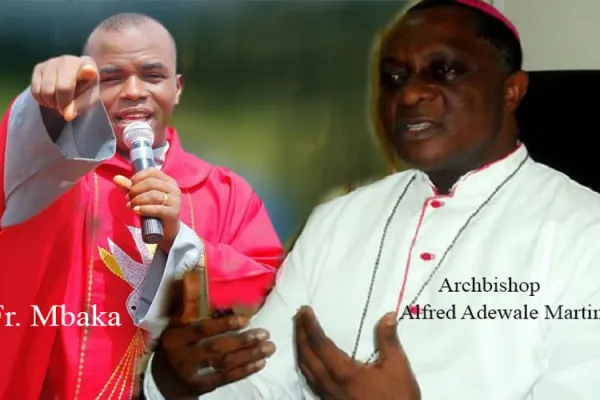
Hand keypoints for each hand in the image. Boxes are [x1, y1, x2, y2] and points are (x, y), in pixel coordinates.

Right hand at [30, 55, 98, 120]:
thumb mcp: (89, 99)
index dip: (87, 71)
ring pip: (46, 90)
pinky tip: (50, 98)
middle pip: (62, 87)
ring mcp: (51, 62)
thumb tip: (66, 115)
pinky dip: (42, 100)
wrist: (73, 79)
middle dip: (62, 103)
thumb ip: (80, 106)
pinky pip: (35, 90)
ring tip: (58, 101)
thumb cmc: (84, 89)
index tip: (91, 72)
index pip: (87, 69)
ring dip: (51, 102)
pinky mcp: (38, 67)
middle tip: (66, 107)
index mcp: (87, 65)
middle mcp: (68, 60)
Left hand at [114, 168, 180, 252]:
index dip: (138, 177)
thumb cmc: (153, 211)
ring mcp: (175, 201)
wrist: (166, 230)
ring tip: (130, 205)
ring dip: (138, 200)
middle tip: (127, 198)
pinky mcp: (174, 213)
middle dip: (135, 189)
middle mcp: (174, 189)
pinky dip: (144, 209)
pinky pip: (157, 208)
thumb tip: (116, 178)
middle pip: (151, 183)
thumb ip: (130, 187)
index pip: (152, 172)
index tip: (129, 186)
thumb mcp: (141, 197)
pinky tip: (137, 211)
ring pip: (154, 195)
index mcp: (168, 181)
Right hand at [151, 271, 275, 396]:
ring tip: (269, 347)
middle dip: (243, 341)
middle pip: (216, 348)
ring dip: (249, 356)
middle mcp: (182, 356)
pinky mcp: (200, 387)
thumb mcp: (176, 320)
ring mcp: (191, 374)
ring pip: (224, 364)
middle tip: (265, 334)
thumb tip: (194, 270)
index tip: (246, 319)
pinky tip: (260, 363)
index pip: (201, 330)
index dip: (223, 325)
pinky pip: (225, 379)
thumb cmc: (176, 341)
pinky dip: (244, 371)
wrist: (163, 379)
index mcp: (176, 337)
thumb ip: (188, 299)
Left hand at [295, 306, 419, 399]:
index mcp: (343, 373)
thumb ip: (388, 340)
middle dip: (300, 334)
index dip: (310, 325)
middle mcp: (329, 384)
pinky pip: (309, 381)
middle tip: (298, 315)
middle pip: (306, 355)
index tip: (304, 310)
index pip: (320, 344)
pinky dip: (304, 364)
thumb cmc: (397, 398)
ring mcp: (327, 396)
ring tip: (299, 332)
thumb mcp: (398, 368)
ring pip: (304, 370)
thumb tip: (387, 315)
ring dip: (300, 348)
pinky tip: (308, 359)